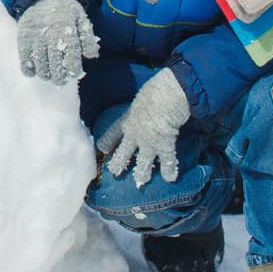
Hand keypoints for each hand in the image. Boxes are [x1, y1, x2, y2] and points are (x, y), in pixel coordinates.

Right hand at [16, 0, 98, 86]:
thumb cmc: (64, 8)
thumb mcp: (81, 18)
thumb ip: (88, 38)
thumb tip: (92, 56)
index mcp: (67, 34)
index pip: (72, 63)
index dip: (74, 72)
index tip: (74, 72)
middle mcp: (50, 40)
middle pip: (56, 70)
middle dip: (60, 78)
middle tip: (61, 78)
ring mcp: (35, 42)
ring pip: (41, 69)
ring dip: (46, 75)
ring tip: (49, 73)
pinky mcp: (23, 41)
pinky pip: (25, 64)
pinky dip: (30, 71)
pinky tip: (35, 69)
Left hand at [97, 68, 189, 185]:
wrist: (166, 96)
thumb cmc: (155, 90)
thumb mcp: (142, 97)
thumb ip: (142, 107)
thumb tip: (148, 103)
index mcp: (127, 119)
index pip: (112, 133)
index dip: (107, 142)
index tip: (102, 149)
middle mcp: (134, 134)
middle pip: (123, 153)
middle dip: (118, 164)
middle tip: (115, 173)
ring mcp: (148, 143)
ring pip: (142, 163)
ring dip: (142, 174)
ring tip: (141, 181)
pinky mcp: (164, 147)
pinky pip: (167, 162)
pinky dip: (169, 171)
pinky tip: (170, 178)